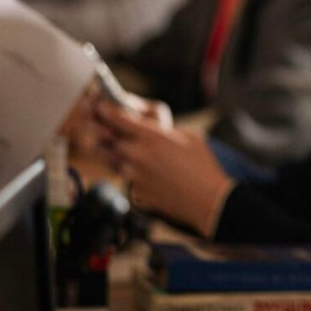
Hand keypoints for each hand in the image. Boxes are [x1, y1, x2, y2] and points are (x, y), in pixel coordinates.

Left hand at [94, 102, 228, 232]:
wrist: (209, 200)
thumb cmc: (205, 167)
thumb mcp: (191, 137)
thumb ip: (168, 131)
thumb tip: (157, 131)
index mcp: (152, 136)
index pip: (118, 120)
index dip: (106, 113)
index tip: (101, 109)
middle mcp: (138, 155)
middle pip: (109, 142)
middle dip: (109, 137)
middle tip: (116, 135)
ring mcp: (135, 176)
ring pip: (115, 162)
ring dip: (120, 158)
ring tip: (138, 159)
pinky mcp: (137, 193)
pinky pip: (128, 181)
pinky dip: (135, 178)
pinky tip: (153, 179)